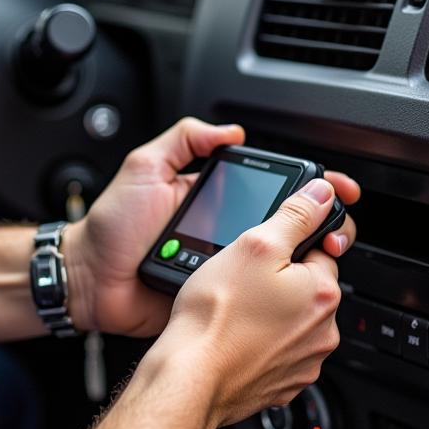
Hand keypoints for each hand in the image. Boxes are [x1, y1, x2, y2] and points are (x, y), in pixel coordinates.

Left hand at [64, 117, 358, 337]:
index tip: (338, 186)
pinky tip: (294, 287)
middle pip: (288, 225)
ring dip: (307, 259)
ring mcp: (226, 265)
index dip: (311, 186)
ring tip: (324, 254)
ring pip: (278, 263)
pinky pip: (253, 294)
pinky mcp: (218, 297)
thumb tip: (231, 131)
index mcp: (217, 196)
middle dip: (324, 223)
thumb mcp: (144, 167)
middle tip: (338, 226)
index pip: (274, 187)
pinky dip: (277, 293)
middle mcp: (228, 230)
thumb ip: (183, 139)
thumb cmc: (112, 225)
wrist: (90, 280)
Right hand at [147, 176, 355, 426]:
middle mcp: (324, 331)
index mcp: (323, 293)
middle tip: (242, 281)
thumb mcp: (254, 244)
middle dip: (279, 279)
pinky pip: (278, 350)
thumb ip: (295, 215)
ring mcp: (305, 362)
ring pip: (292, 319)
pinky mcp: (284, 383)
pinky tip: (236, 335)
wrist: (190, 377)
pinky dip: (260, 342)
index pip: (319, 250)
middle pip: (306, 286)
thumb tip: (322, 194)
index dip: (287, 246)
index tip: (263, 253)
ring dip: (270, 311)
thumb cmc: (216, 315)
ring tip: (235, 309)